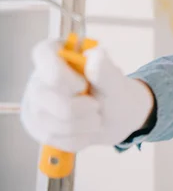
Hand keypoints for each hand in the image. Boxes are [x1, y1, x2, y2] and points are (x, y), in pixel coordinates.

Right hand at [20, 39, 153, 151]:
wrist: (118, 119)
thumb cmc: (116, 94)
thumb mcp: (117, 82)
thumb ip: (106, 70)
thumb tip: (93, 57)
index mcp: (60, 56)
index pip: (43, 53)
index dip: (58, 71)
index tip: (81, 84)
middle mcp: (41, 77)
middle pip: (42, 94)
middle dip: (76, 108)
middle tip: (96, 106)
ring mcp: (35, 102)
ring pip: (46, 120)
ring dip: (80, 125)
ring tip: (95, 118)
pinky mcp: (36, 125)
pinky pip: (51, 137)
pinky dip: (76, 138)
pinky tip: (86, 130)